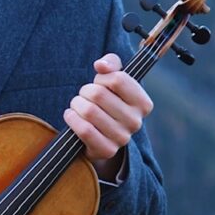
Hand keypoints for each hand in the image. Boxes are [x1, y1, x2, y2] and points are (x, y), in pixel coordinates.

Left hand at [63, 54, 152, 180]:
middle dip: (85, 91)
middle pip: (99, 94)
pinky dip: (72, 119)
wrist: (101, 135)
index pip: (118, 79)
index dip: (102, 77)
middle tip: (84, 96)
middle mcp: (136, 121)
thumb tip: (101, 65)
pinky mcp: (107, 150)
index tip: (99, 82)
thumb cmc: (108, 101)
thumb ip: (111, 63)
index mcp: (143, 103)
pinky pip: (84, 129)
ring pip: (89, 111)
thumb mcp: (112, 79)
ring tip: (77, 105)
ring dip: (76, 104)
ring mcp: (122, 138)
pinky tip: (71, 116)